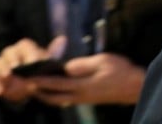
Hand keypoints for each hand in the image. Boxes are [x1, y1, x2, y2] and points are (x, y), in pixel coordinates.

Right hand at [0, 36, 66, 102]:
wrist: (28, 88)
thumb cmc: (38, 72)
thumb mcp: (47, 64)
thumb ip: (52, 54)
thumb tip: (62, 39)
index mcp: (25, 49)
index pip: (24, 45)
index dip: (28, 53)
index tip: (33, 63)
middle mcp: (11, 54)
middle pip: (8, 52)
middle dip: (11, 60)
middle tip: (15, 68)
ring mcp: (1, 67)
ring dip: (1, 70)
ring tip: (7, 77)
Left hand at [29, 52, 145, 106]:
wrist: (134, 87)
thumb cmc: (120, 71)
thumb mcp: (102, 61)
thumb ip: (82, 64)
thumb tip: (65, 66)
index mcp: (81, 85)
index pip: (56, 83)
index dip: (40, 80)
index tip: (28, 77)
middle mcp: (80, 95)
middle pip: (54, 97)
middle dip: (39, 92)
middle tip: (27, 87)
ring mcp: (84, 99)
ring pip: (59, 100)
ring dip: (46, 96)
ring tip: (37, 90)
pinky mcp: (88, 99)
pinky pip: (67, 99)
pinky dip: (57, 96)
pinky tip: (55, 92)